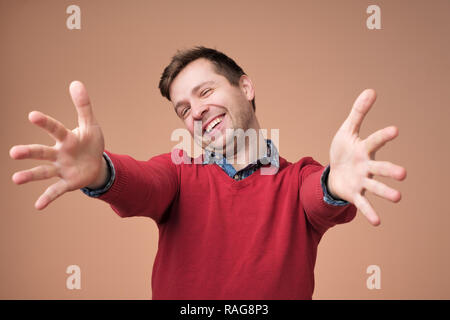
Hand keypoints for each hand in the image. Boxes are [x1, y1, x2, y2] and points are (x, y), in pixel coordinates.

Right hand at [9, 81, 106, 209]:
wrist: (96, 164)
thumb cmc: (89, 143)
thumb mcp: (90, 125)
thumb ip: (83, 106)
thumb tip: (76, 82)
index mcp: (66, 139)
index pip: (55, 129)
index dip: (45, 123)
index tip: (32, 115)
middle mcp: (59, 154)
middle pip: (42, 152)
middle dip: (29, 152)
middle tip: (13, 152)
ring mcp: (62, 169)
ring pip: (44, 172)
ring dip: (30, 175)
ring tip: (15, 179)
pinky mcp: (67, 183)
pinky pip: (56, 190)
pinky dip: (47, 198)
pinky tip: (38, 206)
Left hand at [327, 89, 406, 225]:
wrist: (334, 172)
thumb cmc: (344, 150)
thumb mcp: (347, 130)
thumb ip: (358, 113)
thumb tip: (371, 90)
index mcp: (364, 149)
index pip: (374, 141)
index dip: (383, 136)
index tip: (395, 130)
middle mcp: (366, 166)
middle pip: (379, 167)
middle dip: (390, 170)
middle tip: (403, 173)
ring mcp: (362, 181)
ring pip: (374, 186)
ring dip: (385, 191)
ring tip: (398, 197)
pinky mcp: (354, 193)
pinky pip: (362, 203)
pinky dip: (369, 212)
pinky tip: (377, 222)